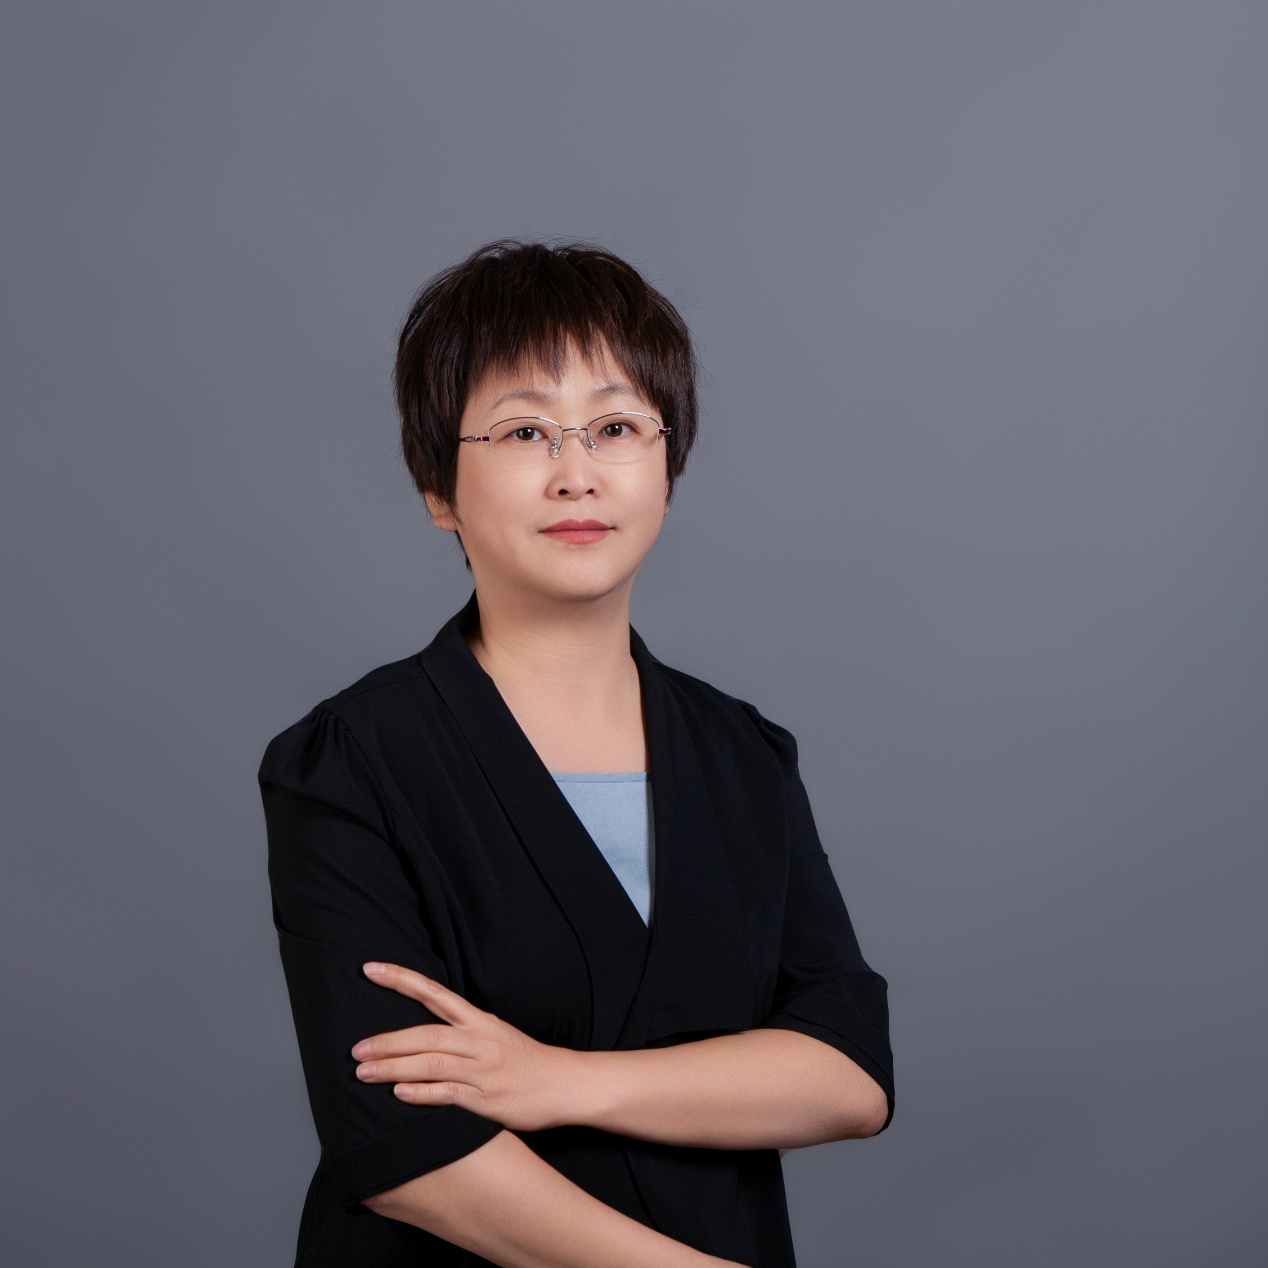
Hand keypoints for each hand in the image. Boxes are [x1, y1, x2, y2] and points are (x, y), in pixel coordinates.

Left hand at [352, 962, 582, 1131]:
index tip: (370, 969)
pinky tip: (399, 1094)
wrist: (563, 1083)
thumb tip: (425, 1029)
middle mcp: (478, 1040)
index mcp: (478, 1020)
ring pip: (431, 1063)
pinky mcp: (486, 1099)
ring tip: (363, 1072)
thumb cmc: (525, 1060)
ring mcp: (482, 1070)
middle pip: (426, 1034)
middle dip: (388, 1040)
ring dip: (393, 1068)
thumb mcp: (495, 1034)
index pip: (434, 993)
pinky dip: (422, 1094)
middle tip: (355, 1048)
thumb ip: (463, 1030)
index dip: (401, 979)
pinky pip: (449, 1095)